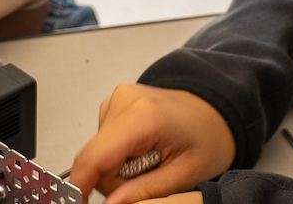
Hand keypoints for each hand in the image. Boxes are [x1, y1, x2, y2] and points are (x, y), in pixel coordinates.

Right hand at [69, 84, 235, 203]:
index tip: (76, 203)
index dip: (79, 187)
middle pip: (95, 159)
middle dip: (114, 180)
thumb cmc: (209, 137)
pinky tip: (143, 150)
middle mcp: (125, 102)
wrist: (216, 111)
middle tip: (148, 177)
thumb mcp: (185, 174)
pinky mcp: (114, 103)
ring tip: (150, 160)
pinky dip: (119, 154)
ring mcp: (117, 99)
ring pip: (97, 153)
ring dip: (118, 168)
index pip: (95, 157)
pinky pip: (103, 142)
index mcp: (144, 117)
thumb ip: (145, 192)